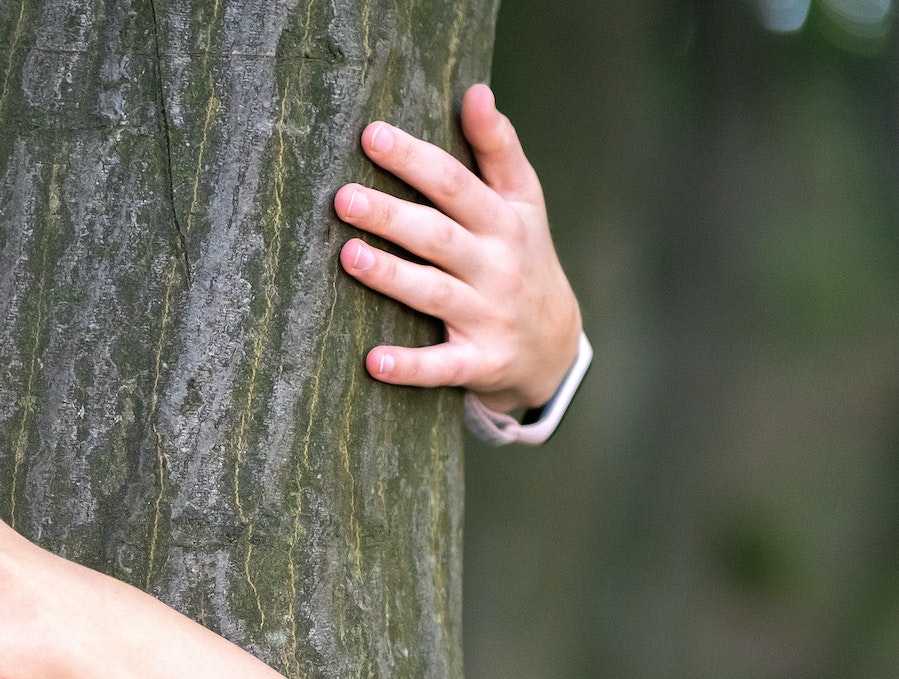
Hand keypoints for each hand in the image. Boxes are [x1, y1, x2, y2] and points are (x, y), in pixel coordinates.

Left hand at [334, 83, 580, 415]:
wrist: (555, 346)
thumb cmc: (523, 259)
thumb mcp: (522, 203)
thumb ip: (498, 149)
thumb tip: (476, 92)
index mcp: (504, 222)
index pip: (456, 184)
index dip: (415, 159)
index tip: (371, 135)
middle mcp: (497, 266)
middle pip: (439, 236)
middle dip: (392, 216)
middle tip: (343, 198)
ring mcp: (489, 316)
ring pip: (435, 294)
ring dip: (393, 277)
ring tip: (349, 256)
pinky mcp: (480, 363)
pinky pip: (442, 366)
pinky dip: (409, 366)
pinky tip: (373, 362)